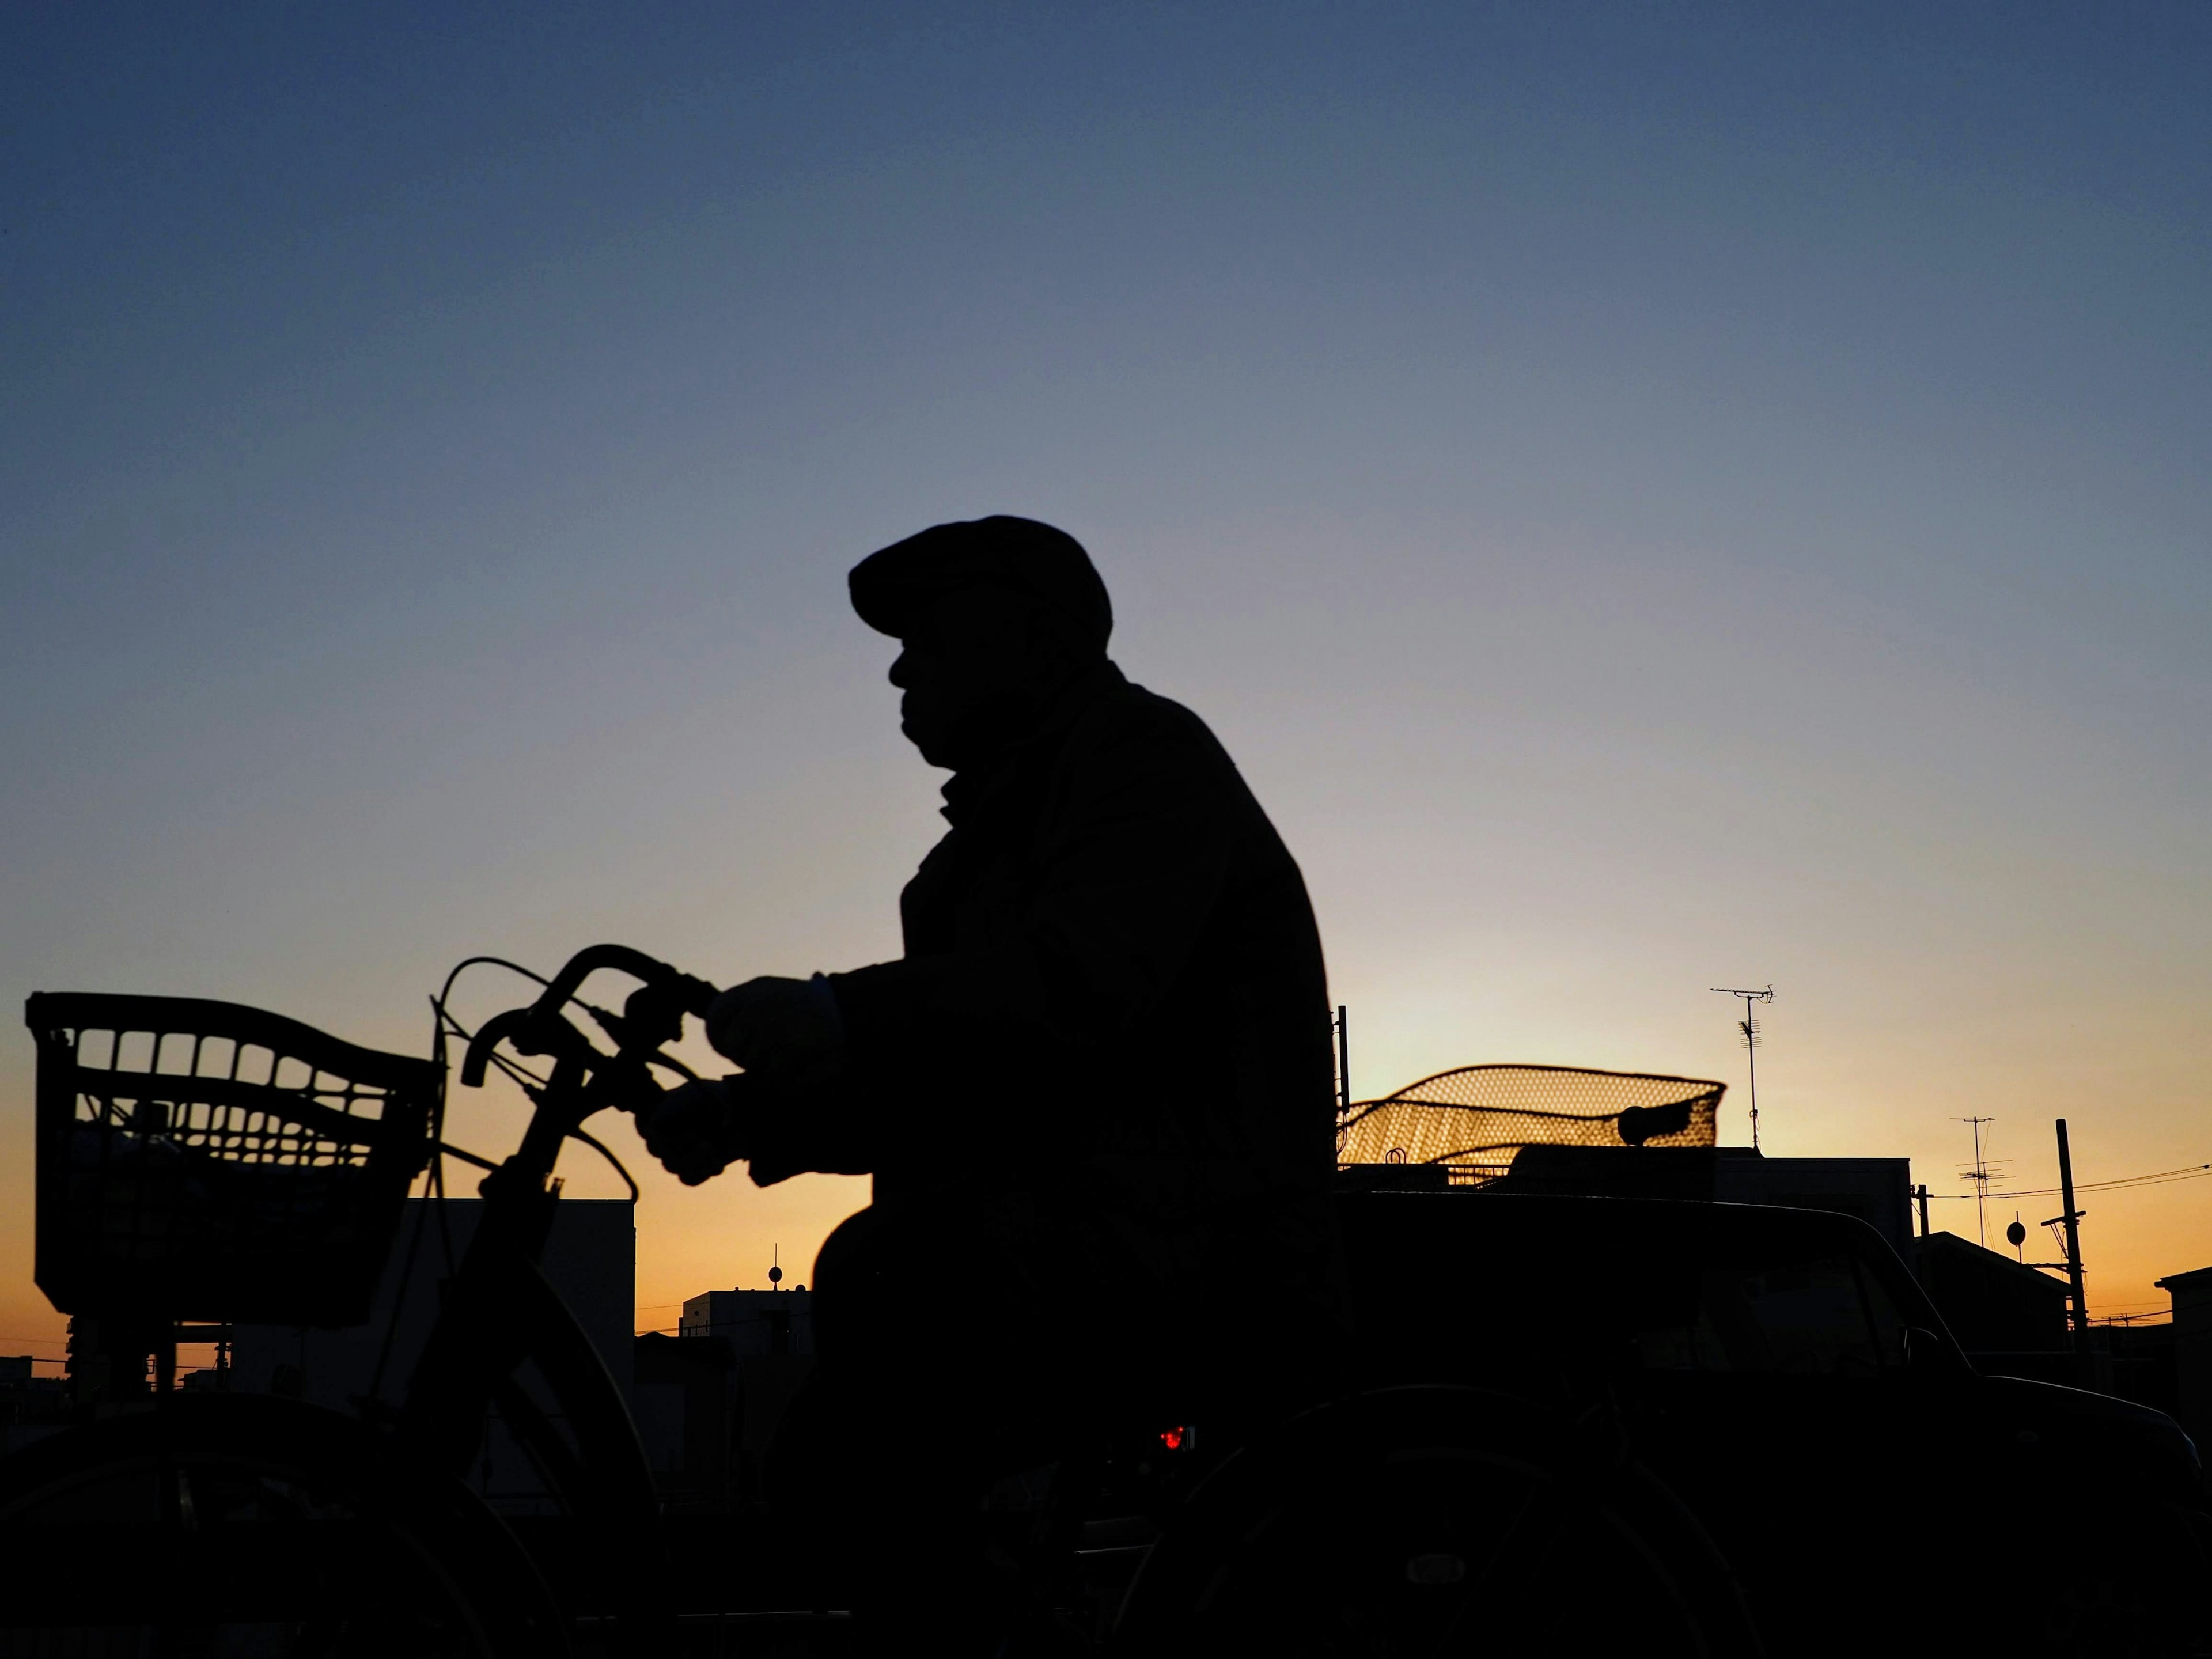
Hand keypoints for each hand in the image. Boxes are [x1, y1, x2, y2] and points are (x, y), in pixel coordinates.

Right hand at [638, 1077, 745, 1186]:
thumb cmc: (719, 1098)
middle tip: (696, 1135)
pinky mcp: (699, 1168)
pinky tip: (717, 1161)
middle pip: (656, 1150)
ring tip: (710, 1148)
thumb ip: (671, 1108)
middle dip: (676, 1144)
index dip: (648, 1128)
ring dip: (691, 1159)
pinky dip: (702, 1171)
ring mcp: (683, 1153)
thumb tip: (652, 1128)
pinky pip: (690, 1179)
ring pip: (672, 1166)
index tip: (662, 1126)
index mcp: (664, 1113)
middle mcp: (669, 1135)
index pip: (642, 1125)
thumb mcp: (695, 1096)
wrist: (748, 1111)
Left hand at [705, 974, 844, 1079]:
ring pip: (751, 1065)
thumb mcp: (767, 992)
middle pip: (733, 1048)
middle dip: (747, 1055)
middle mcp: (756, 1009)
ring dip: (766, 1066)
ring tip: (787, 1051)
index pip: (714, 1020)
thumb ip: (739, 1008)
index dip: (720, 1038)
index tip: (734, 1044)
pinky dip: (783, 1076)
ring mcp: (771, 1031)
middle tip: (769, 1050)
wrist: (844, 1010)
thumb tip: (713, 1032)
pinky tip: (797, 1062)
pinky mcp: (788, 1052)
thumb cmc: (802, 1003)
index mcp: (749, 992)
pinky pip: (771, 1077)